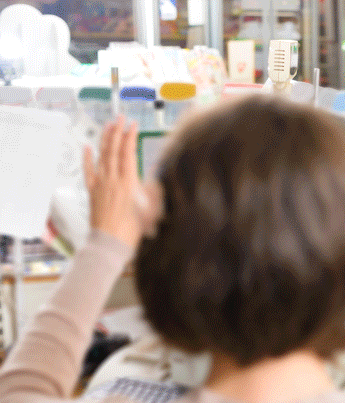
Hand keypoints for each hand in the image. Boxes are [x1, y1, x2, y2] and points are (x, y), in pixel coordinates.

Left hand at [83, 117, 158, 249]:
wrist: (111, 243)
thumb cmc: (133, 230)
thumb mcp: (152, 208)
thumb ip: (154, 188)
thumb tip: (157, 171)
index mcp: (128, 183)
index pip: (128, 153)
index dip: (130, 136)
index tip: (132, 125)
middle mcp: (113, 180)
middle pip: (114, 150)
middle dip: (117, 131)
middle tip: (120, 118)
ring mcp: (101, 185)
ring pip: (102, 156)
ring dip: (104, 139)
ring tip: (108, 125)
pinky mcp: (93, 192)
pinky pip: (89, 171)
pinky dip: (88, 158)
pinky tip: (88, 147)